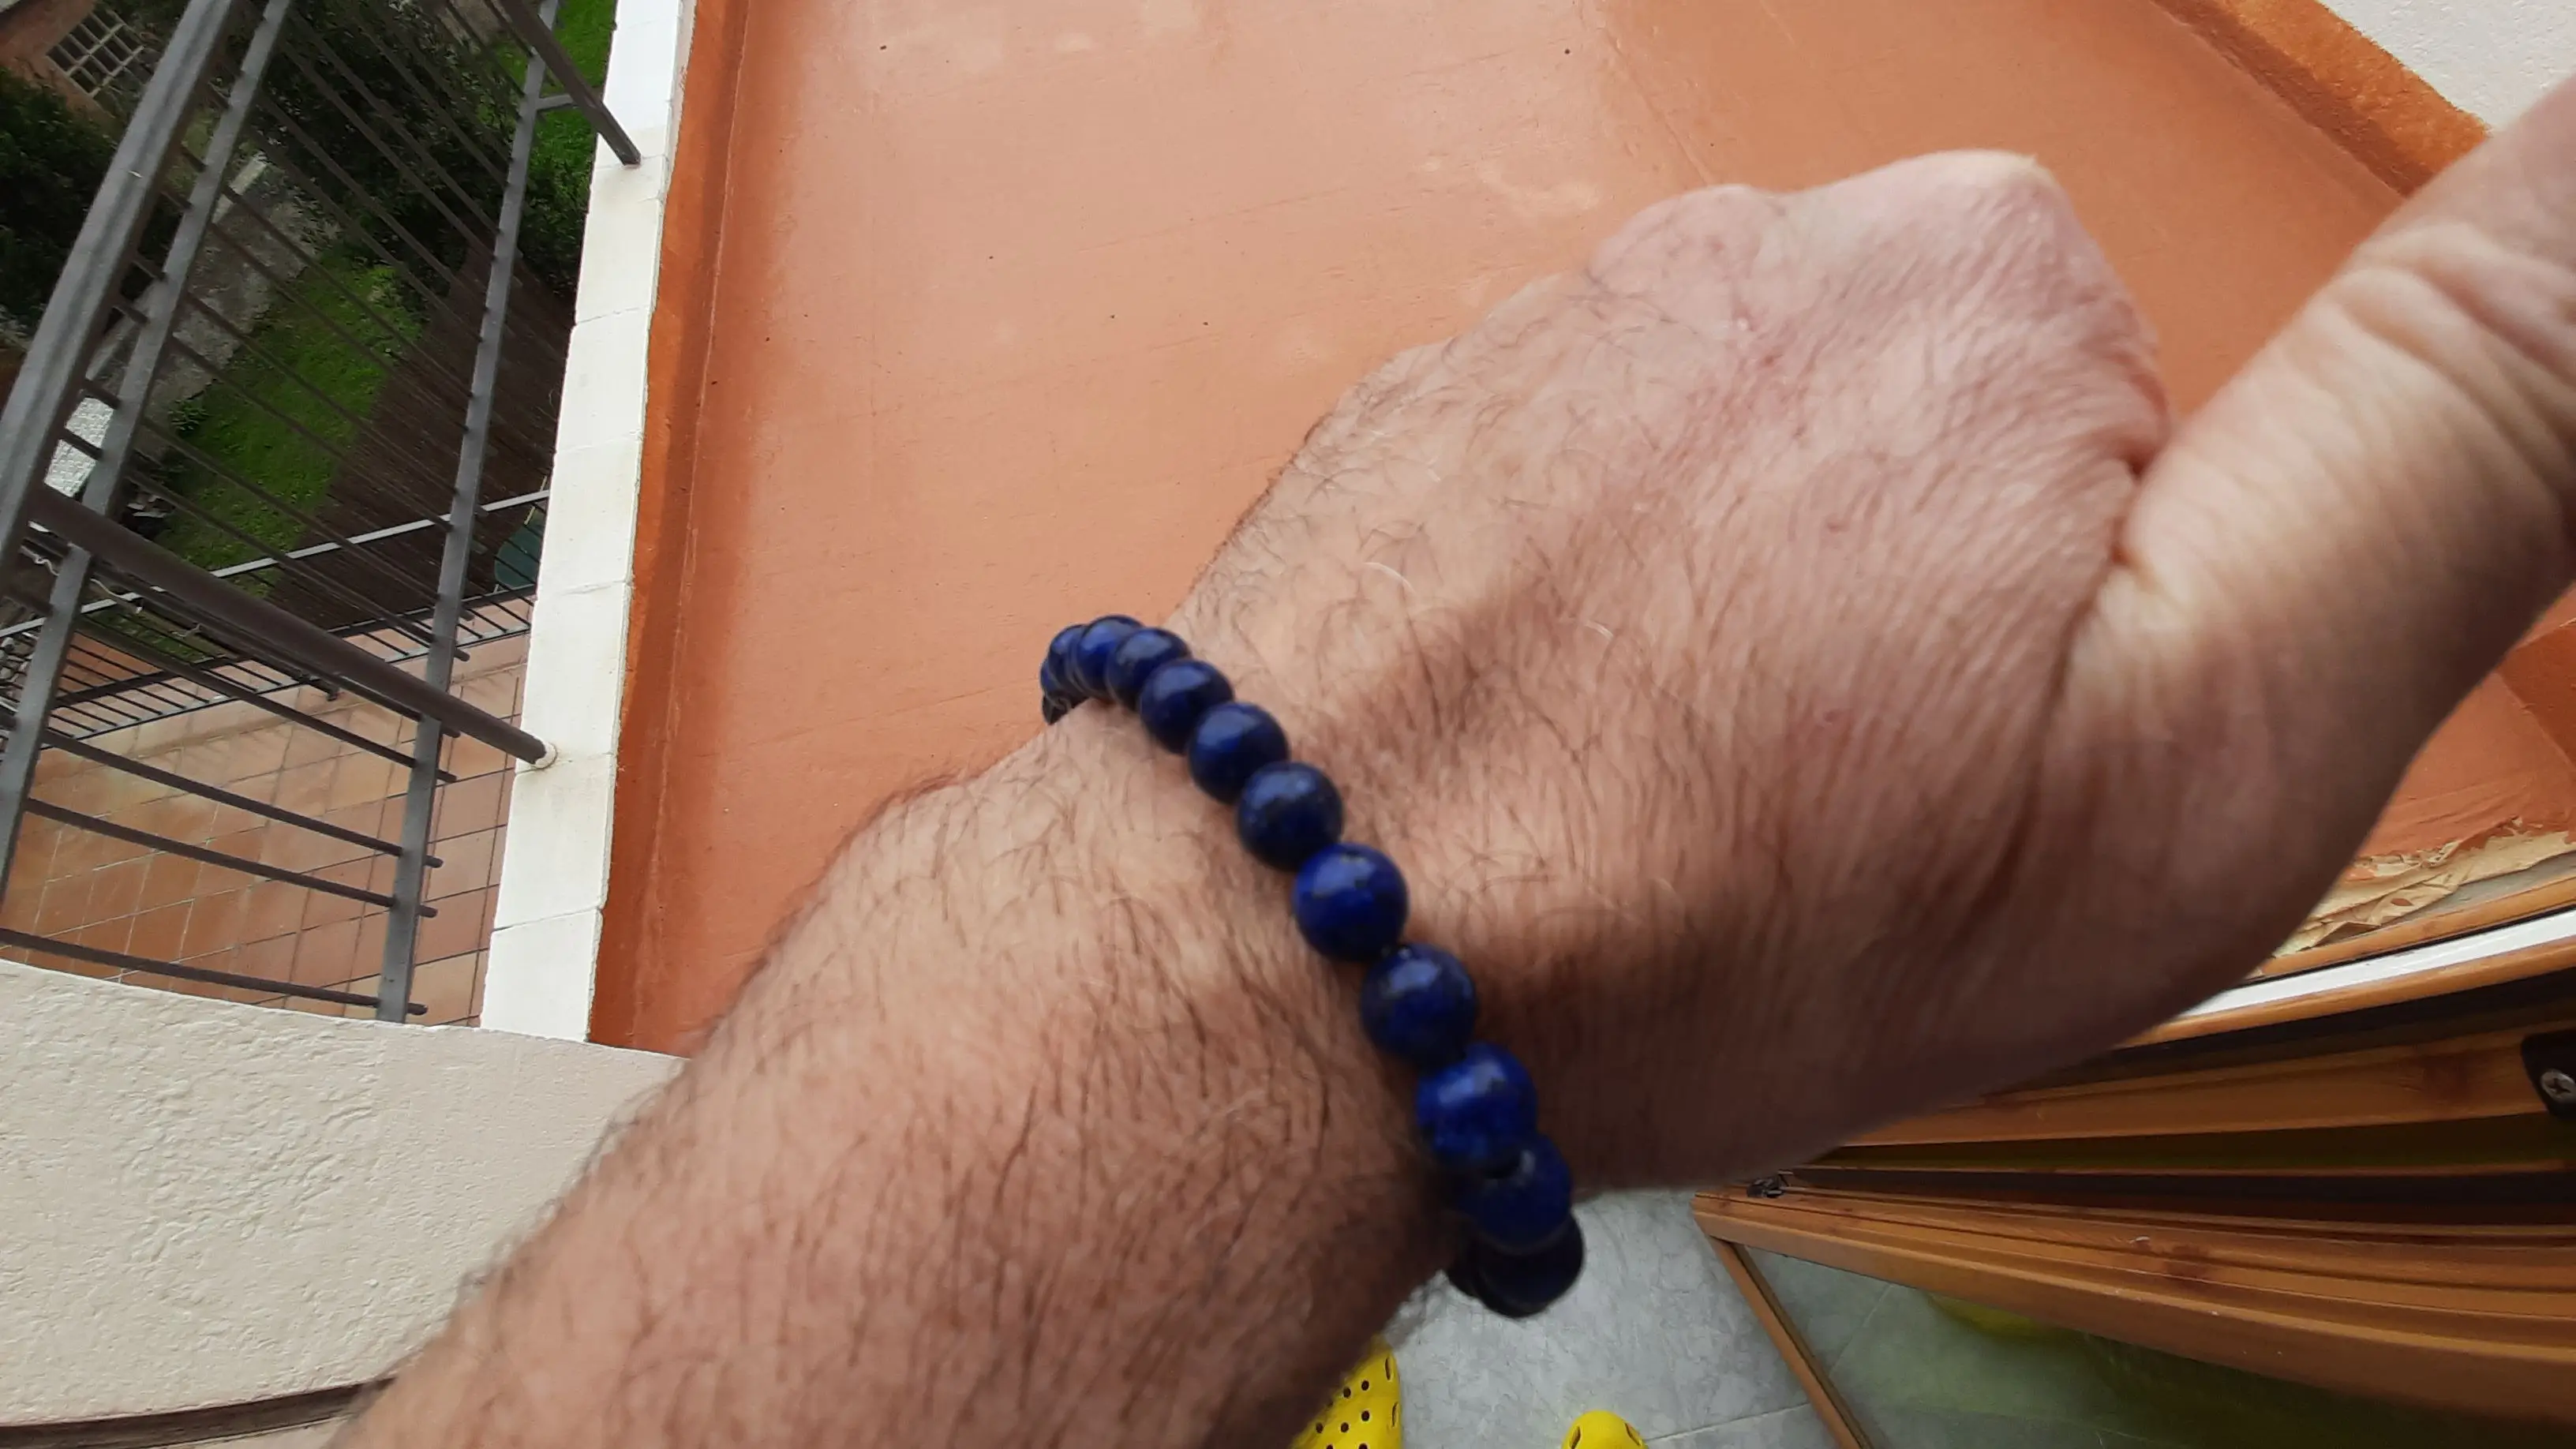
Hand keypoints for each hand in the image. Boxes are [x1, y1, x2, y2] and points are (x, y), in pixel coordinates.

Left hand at [1165, 85, 2575, 1185]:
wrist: (1295, 955)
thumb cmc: (1712, 890)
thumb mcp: (2211, 723)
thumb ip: (2464, 421)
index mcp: (1986, 281)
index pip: (2150, 447)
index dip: (2102, 651)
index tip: (1997, 762)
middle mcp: (1756, 255)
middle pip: (1950, 471)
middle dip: (1926, 642)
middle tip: (1839, 819)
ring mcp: (1567, 333)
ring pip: (1764, 519)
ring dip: (1751, 662)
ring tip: (1682, 815)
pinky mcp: (1438, 431)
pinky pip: (1601, 542)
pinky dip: (1607, 654)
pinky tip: (1565, 773)